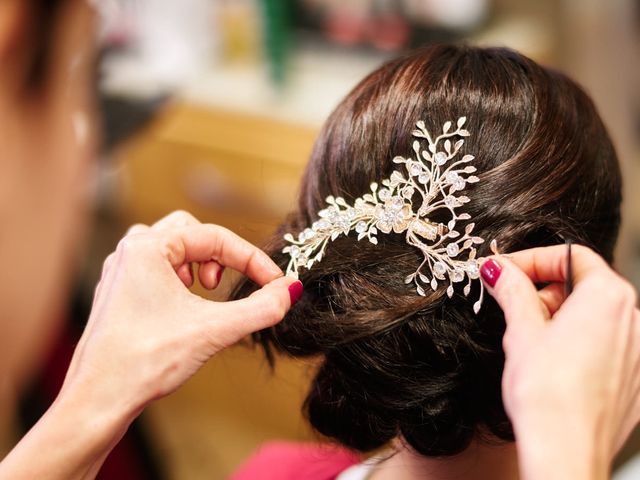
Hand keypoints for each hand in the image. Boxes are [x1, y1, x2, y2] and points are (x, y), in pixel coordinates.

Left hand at [61, 210, 300, 422]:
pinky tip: (184, 307)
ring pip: (172, 247)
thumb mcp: (215, 330)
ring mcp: (121, 272)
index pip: (215, 236)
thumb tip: (290, 290)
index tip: (275, 282)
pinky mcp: (120, 292)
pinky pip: (158, 267)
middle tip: (223, 286)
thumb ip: (261, 308)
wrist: (100, 400)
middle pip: (191, 231)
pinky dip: (181, 278)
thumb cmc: (145, 361)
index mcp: (147, 248)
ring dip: (198, 263)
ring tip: (204, 294)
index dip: (252, 259)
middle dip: (218, 255)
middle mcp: (130, 252)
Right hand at [480, 245, 638, 479]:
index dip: (531, 259)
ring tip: (529, 340)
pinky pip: (605, 345)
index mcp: (608, 297)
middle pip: (583, 284)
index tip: (503, 270)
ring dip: (559, 317)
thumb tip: (499, 268)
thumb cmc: (547, 394)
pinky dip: (577, 343)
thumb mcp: (521, 331)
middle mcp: (634, 319)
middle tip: (511, 305)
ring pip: (593, 316)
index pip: (570, 256)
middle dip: (544, 290)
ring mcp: (638, 351)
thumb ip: (513, 290)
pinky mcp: (635, 379)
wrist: (566, 453)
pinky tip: (551, 363)